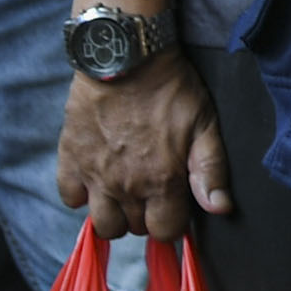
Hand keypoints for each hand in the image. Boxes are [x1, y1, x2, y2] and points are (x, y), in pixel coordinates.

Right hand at [57, 54, 227, 238]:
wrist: (126, 59)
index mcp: (161, 181)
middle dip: (147, 216)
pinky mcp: (69, 161)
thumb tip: (220, 208)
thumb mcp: (204, 124)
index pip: (166, 230)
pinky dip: (82, 195)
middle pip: (134, 229)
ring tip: (126, 192)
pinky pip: (70, 199)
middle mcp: (125, 187)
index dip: (174, 222)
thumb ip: (210, 170)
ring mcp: (94, 176)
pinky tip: (98, 177)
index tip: (176, 206)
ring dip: (115, 214)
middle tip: (153, 192)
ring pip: (101, 224)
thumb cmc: (172, 90)